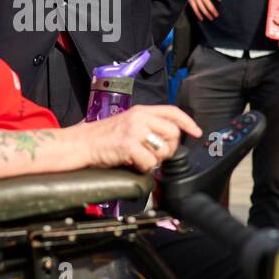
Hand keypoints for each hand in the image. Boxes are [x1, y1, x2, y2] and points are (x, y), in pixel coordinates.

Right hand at [76, 104, 201, 172]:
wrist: (82, 143)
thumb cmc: (102, 136)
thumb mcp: (127, 123)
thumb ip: (146, 125)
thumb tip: (167, 138)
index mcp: (141, 111)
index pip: (172, 112)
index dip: (187, 122)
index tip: (196, 132)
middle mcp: (140, 118)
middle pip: (172, 133)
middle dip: (169, 148)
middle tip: (157, 154)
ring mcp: (134, 131)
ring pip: (163, 149)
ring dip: (155, 159)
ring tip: (142, 159)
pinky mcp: (128, 145)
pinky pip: (149, 162)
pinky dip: (144, 167)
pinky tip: (135, 164)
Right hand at [188, 0, 220, 20]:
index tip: (221, 1)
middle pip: (208, 4)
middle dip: (213, 10)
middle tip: (217, 15)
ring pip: (202, 8)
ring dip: (207, 14)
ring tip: (211, 18)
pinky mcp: (191, 1)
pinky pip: (195, 9)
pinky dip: (198, 14)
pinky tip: (202, 18)